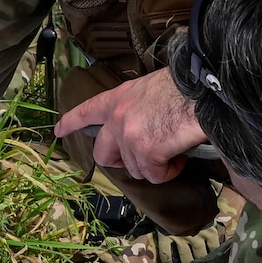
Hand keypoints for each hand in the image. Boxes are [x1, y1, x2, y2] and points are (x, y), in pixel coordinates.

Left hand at [56, 69, 205, 183]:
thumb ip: (137, 107)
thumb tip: (145, 126)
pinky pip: (154, 176)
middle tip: (141, 159)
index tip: (58, 131)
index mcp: (118, 98)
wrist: (203, 89)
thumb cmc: (184, 86)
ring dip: (154, 166)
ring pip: (134, 168)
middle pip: (103, 155)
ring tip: (172, 150)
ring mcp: (130, 137)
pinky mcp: (146, 152)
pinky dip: (168, 172)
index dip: (71, 123)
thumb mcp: (150, 88)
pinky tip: (178, 158)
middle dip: (119, 162)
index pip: (86, 111)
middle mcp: (118, 118)